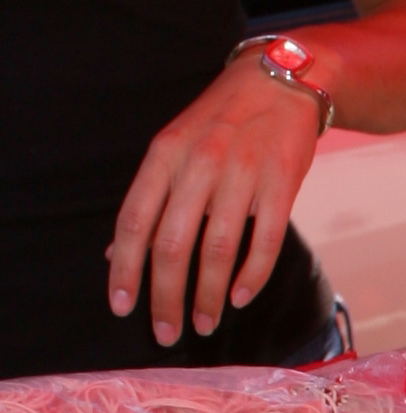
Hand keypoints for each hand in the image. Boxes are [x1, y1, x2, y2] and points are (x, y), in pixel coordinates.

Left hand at [107, 55, 325, 347]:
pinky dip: (251, 276)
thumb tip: (117, 253)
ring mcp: (243, 173)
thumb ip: (150, 197)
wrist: (282, 81)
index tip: (122, 307)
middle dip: (166, 297)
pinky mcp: (282, 183)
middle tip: (166, 332)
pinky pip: (266, 241)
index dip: (125, 269)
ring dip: (207, 295)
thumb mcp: (174, 146)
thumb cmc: (220, 119)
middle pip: (173, 244)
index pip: (136, 220)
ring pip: (218, 248)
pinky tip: (239, 297)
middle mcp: (200, 163)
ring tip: (203, 323)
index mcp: (166, 154)